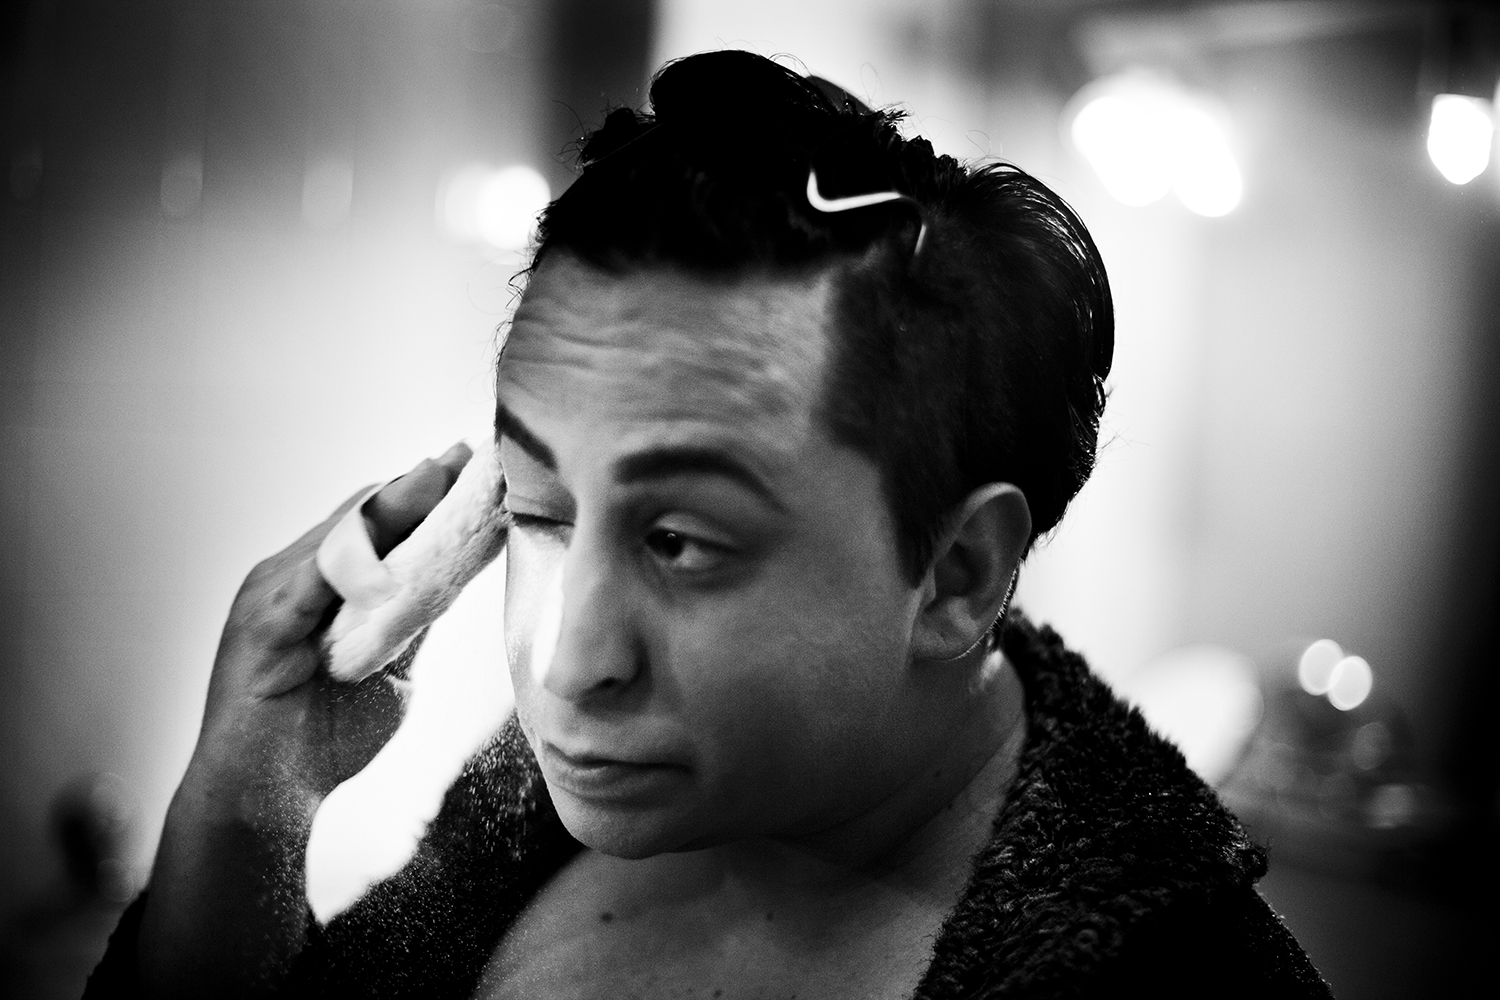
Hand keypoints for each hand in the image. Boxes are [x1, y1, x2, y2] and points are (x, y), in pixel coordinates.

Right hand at [192, 441, 473, 808]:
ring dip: (391, 508)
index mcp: (319, 580)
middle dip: (416, 486)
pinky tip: (393, 559)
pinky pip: (309, 585)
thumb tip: (460, 572)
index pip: (373, 518)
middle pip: (359, 514)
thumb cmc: (327, 735)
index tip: (473, 465)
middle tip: (468, 457)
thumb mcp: (390, 663)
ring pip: (338, 537)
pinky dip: (352, 568)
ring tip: (439, 481)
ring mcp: (270, 595)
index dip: (424, 492)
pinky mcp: (259, 627)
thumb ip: (413, 616)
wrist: (264, 800)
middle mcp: (290, 574)